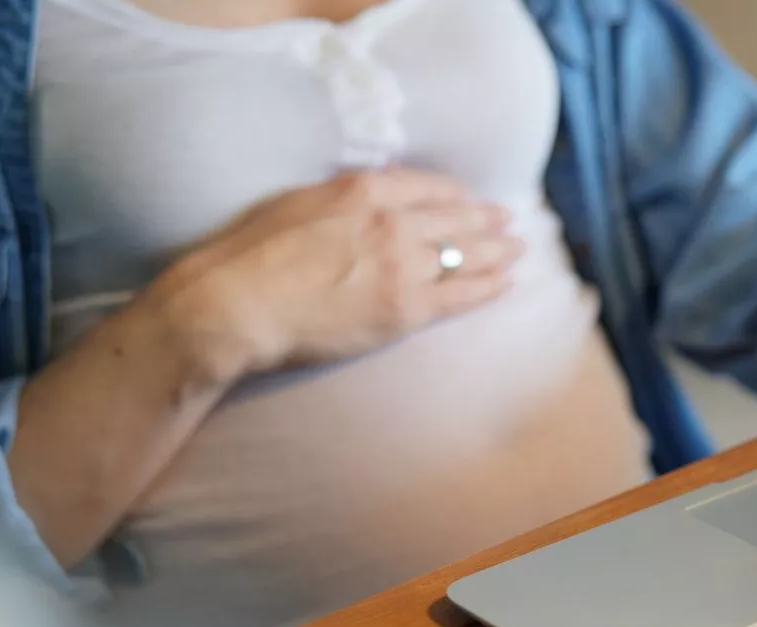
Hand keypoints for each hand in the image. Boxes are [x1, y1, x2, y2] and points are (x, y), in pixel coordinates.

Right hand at [151, 168, 522, 376]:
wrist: (238, 303)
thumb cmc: (251, 254)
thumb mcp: (298, 201)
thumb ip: (341, 196)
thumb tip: (369, 192)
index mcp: (364, 191)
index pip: (428, 186)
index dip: (455, 193)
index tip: (469, 197)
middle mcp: (393, 224)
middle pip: (456, 218)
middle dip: (487, 219)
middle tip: (507, 220)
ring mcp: (403, 267)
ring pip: (466, 254)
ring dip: (498, 251)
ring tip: (518, 249)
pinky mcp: (406, 309)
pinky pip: (461, 295)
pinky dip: (489, 287)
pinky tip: (506, 283)